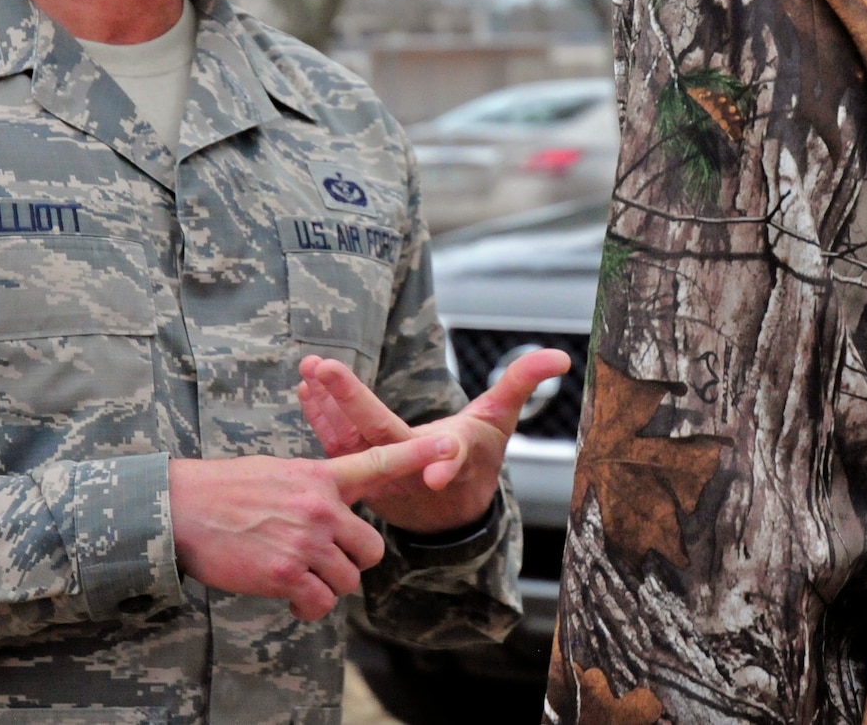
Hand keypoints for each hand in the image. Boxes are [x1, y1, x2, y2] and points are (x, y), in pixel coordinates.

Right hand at [167, 436, 455, 620]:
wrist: (182, 508)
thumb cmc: (226, 490)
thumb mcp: (280, 473)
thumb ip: (315, 489)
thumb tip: (332, 510)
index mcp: (321, 476)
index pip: (379, 463)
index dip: (418, 458)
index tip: (449, 449)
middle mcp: (320, 507)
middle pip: (371, 549)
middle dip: (353, 561)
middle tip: (324, 560)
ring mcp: (304, 541)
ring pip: (347, 580)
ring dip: (327, 586)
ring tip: (299, 577)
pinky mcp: (285, 574)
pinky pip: (318, 604)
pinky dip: (308, 609)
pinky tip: (291, 599)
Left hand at [296, 348, 571, 535]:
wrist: (448, 509)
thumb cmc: (478, 457)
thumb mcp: (501, 420)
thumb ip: (522, 382)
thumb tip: (561, 356)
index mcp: (446, 459)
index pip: (445, 456)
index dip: (445, 462)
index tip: (437, 473)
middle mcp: (408, 470)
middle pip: (376, 438)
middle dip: (350, 404)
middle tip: (325, 370)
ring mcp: (379, 473)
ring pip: (347, 441)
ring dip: (324, 406)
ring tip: (307, 371)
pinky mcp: (359, 471)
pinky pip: (336, 443)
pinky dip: (320, 417)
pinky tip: (306, 389)